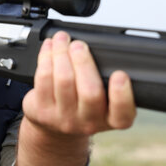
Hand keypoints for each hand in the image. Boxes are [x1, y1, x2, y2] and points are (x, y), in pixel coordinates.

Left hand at [15, 31, 135, 165]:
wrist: (53, 126)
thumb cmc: (81, 104)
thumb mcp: (102, 99)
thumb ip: (105, 78)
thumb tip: (97, 46)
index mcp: (111, 118)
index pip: (122, 114)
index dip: (122, 94)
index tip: (120, 75)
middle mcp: (89, 122)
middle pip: (89, 92)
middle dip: (83, 61)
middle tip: (79, 45)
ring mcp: (64, 118)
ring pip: (64, 81)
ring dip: (62, 53)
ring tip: (62, 40)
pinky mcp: (42, 111)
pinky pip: (43, 79)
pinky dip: (46, 57)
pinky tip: (49, 48)